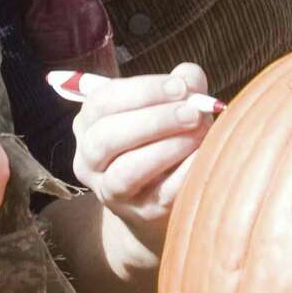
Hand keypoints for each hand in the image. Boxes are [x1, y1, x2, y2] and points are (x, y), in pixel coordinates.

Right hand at [71, 62, 211, 253]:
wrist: (158, 201)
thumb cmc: (161, 141)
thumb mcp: (165, 107)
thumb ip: (179, 85)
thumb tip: (190, 78)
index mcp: (89, 124)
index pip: (102, 101)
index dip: (142, 90)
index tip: (179, 87)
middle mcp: (89, 159)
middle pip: (107, 136)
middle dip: (154, 120)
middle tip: (193, 112)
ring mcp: (110, 190)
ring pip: (126, 170)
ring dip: (166, 148)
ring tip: (199, 133)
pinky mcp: (140, 214)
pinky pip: (159, 194)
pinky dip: (184, 172)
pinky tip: (203, 156)